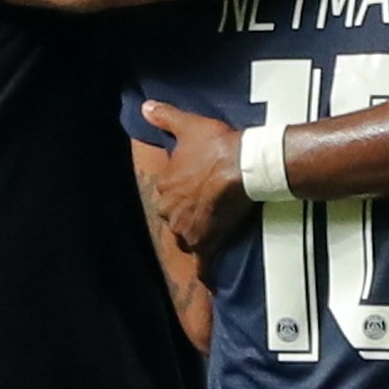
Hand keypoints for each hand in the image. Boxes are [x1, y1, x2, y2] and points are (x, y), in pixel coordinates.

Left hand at [142, 101, 254, 273]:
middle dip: (188, 215)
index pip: (168, 194)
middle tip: (207, 207)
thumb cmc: (217, 146)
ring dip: (197, 237)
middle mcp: (171, 213)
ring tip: (213, 231)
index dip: (183, 190)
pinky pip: (204, 265)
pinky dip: (206, 274)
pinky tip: (209, 282)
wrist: (244, 165)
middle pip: (176, 218)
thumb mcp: (188, 126)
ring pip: (188, 238)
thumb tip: (144, 107)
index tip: (196, 186)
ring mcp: (189, 231)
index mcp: (164, 188)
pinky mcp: (209, 243)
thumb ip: (165, 117)